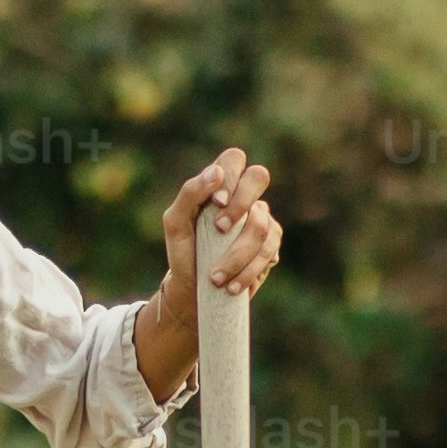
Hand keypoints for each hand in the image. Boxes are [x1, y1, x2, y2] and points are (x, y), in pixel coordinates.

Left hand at [164, 149, 283, 301]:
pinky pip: (268, 251)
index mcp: (221, 186)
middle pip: (259, 176)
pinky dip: (247, 272)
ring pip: (262, 224)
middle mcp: (245, 197)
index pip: (234, 158)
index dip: (230, 176)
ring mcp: (262, 220)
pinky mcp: (271, 246)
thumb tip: (216, 172)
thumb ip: (190, 193)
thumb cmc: (184, 251)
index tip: (216, 202)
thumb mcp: (175, 222)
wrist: (194, 289)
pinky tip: (231, 286)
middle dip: (239, 205)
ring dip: (236, 254)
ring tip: (215, 277)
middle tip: (219, 230)